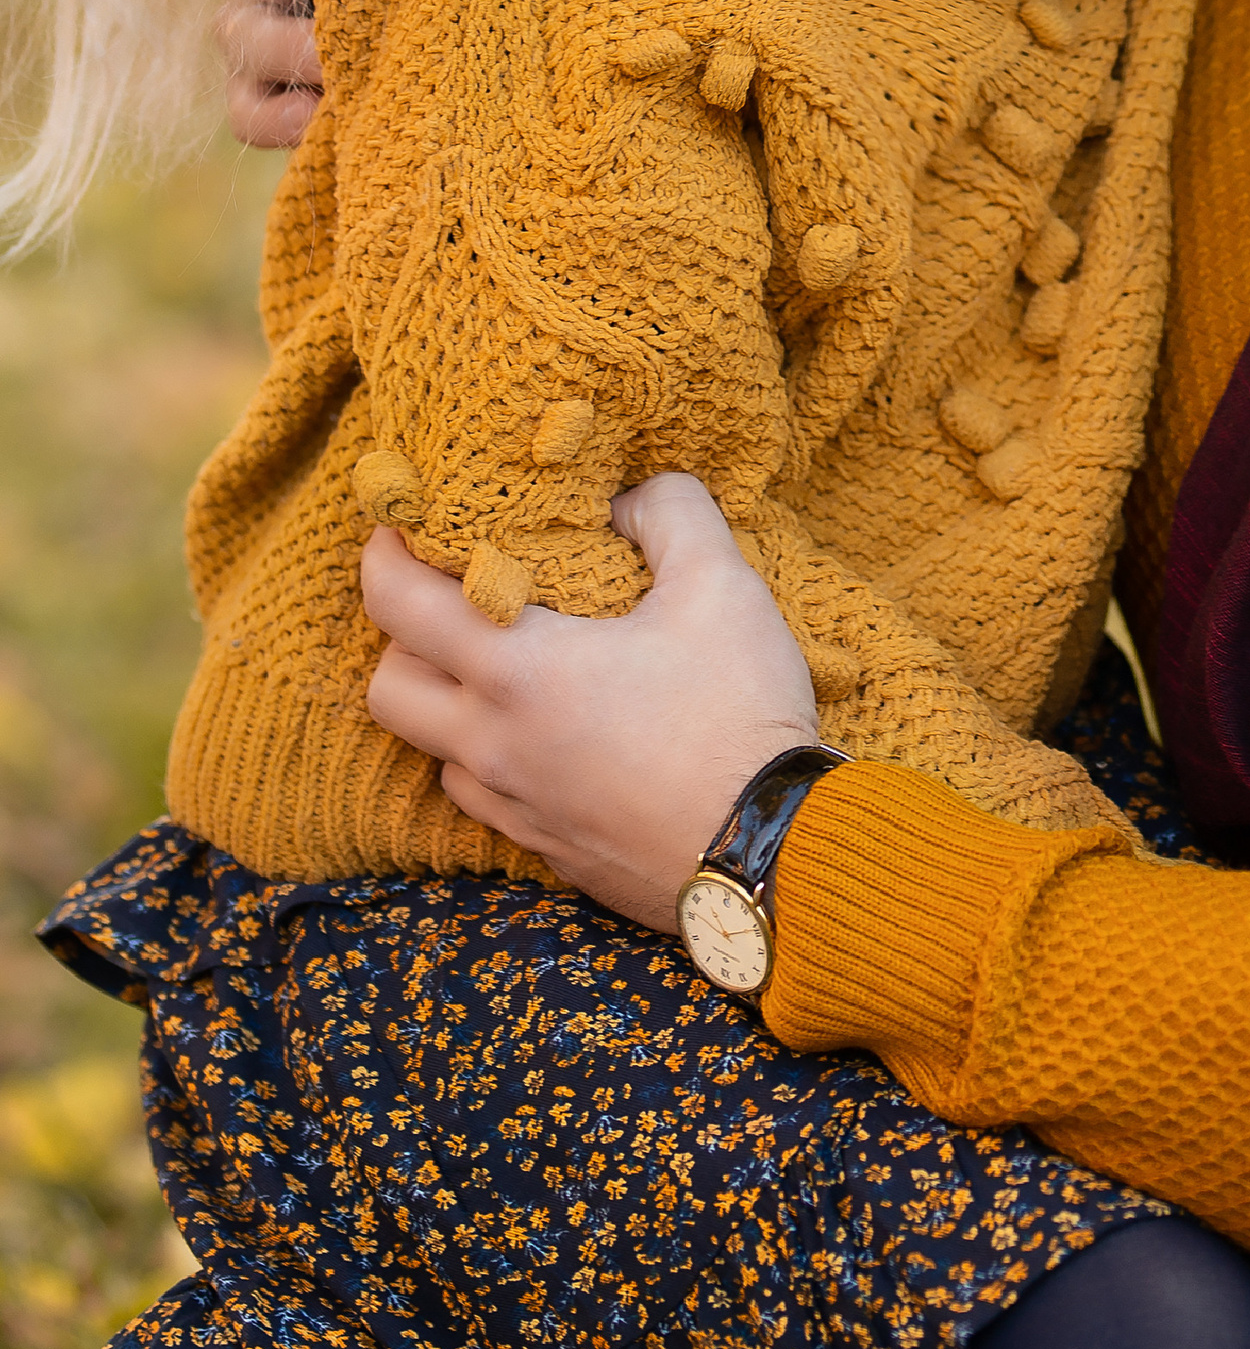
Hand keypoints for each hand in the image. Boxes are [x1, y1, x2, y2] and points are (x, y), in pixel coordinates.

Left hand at [362, 475, 823, 931]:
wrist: (768, 853)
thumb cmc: (737, 714)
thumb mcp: (720, 585)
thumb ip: (670, 512)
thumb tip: (630, 496)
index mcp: (518, 671)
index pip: (398, 604)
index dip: (383, 554)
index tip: (402, 524)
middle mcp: (493, 744)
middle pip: (388, 687)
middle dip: (400, 635)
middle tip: (452, 597)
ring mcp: (514, 805)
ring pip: (433, 749)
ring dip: (448, 700)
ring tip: (506, 664)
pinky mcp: (544, 847)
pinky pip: (485, 794)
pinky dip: (492, 754)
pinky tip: (550, 731)